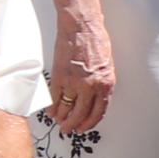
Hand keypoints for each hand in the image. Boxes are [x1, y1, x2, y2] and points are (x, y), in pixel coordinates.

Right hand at [47, 0, 116, 135]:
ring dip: (62, 117)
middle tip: (69, 129)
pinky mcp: (60, 77)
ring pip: (67, 107)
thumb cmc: (95, 41)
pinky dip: (52, 106)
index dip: (90, 123)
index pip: (99, 112)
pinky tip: (51, 111)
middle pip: (81, 114)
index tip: (84, 127)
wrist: (82, 28)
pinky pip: (55, 97)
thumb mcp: (107, 66)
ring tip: (59, 121)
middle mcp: (91, 86)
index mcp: (106, 84)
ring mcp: (74, 82)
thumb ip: (101, 83)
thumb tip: (93, 97)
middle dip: (74, 124)